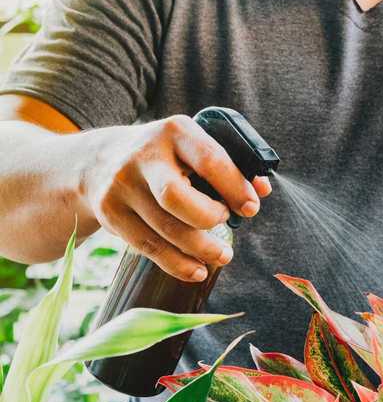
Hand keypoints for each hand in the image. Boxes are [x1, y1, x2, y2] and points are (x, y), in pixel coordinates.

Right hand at [81, 115, 270, 280]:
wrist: (101, 161)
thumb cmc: (166, 157)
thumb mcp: (191, 147)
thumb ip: (228, 165)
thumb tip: (262, 190)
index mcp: (174, 131)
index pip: (210, 160)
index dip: (235, 188)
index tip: (252, 208)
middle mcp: (143, 156)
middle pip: (177, 198)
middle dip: (209, 219)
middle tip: (225, 222)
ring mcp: (122, 186)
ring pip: (165, 229)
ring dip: (200, 249)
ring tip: (222, 256)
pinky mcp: (111, 214)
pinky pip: (148, 247)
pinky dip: (177, 264)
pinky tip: (197, 270)